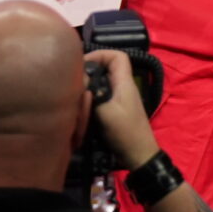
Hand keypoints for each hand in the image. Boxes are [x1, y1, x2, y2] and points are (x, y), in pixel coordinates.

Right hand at [84, 50, 159, 168]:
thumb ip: (93, 94)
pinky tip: (82, 105)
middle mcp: (123, 87)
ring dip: (90, 84)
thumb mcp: (107, 112)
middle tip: (74, 78)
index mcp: (125, 83)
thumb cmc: (126, 133)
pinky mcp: (115, 110)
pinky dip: (91, 97)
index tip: (83, 63)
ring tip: (75, 90)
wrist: (139, 157)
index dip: (100, 54)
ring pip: (103, 82)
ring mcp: (120, 99)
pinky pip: (102, 96)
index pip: (117, 56)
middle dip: (91, 69)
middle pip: (108, 68)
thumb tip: (78, 79)